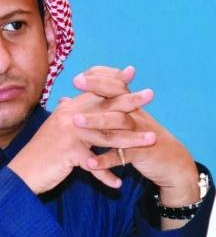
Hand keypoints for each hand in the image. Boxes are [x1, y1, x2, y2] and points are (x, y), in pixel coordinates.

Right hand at [8, 82, 154, 194]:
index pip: (92, 92)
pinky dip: (106, 176)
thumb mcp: (54, 131)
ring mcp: (69, 135)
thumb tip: (70, 102)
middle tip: (150, 95)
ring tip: (152, 140)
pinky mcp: (69, 154)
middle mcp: (68, 118)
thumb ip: (66, 117)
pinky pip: (94, 165)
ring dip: (132, 140)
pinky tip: (118, 184)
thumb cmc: (39, 154)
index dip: (111, 81)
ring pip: (107, 135)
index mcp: (66, 111)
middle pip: (104, 107)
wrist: (20, 174)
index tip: (130, 72)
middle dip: (129, 101)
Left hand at [73, 66, 199, 207]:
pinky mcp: (141, 153)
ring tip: (75, 120)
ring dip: (96, 122)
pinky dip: (105, 160)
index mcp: (131, 106)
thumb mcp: (123, 120)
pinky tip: (89, 163)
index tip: (78, 72)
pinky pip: (121, 156)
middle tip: (75, 82)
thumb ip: (98, 108)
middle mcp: (135, 115)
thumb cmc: (141, 139)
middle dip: (97, 88)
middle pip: (116, 97)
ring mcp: (139, 134)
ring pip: (118, 124)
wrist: (171, 162)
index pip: (115, 85)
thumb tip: (65, 99)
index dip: (99, 77)